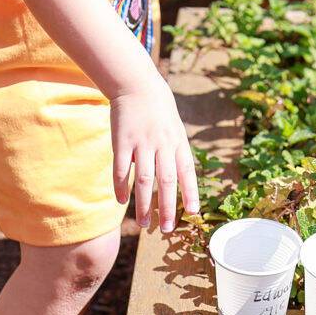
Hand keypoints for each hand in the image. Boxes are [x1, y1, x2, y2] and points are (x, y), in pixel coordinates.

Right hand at [109, 74, 200, 233]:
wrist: (137, 85)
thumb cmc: (159, 110)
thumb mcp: (175, 129)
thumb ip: (177, 154)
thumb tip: (182, 183)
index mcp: (178, 142)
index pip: (187, 171)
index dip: (191, 193)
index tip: (194, 213)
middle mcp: (162, 144)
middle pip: (166, 181)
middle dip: (168, 208)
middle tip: (166, 229)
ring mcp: (142, 143)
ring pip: (144, 180)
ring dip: (144, 205)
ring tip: (144, 224)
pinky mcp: (122, 141)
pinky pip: (121, 169)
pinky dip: (121, 187)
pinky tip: (121, 201)